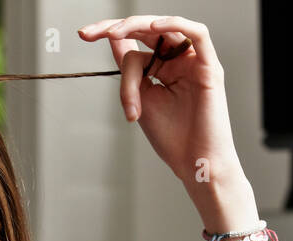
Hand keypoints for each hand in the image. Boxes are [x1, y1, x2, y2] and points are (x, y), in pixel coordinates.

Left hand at [78, 15, 244, 189]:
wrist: (194, 163)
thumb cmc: (171, 138)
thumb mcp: (140, 99)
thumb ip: (130, 71)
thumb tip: (113, 41)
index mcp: (161, 68)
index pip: (134, 42)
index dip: (109, 34)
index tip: (83, 35)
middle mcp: (178, 60)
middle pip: (147, 29)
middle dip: (116, 27)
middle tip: (90, 33)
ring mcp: (194, 62)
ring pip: (165, 31)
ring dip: (138, 26)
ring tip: (114, 33)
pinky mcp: (210, 67)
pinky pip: (198, 34)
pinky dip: (176, 24)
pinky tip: (154, 25)